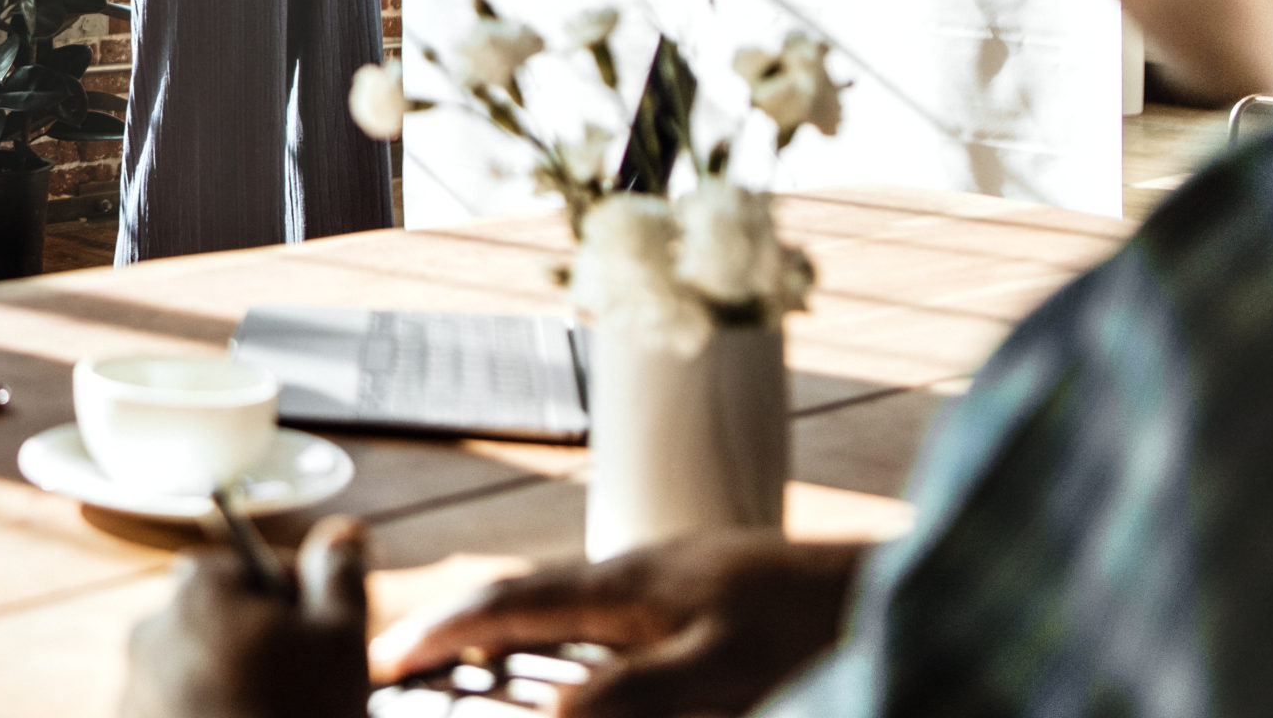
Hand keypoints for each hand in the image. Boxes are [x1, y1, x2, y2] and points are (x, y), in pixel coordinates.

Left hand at [122, 514, 372, 717]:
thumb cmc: (299, 717)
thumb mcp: (341, 641)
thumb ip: (339, 576)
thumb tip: (342, 530)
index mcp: (197, 589)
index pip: (250, 567)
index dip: (292, 600)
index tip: (320, 641)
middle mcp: (150, 630)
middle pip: (219, 621)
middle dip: (259, 647)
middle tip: (303, 692)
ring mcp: (131, 689)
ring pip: (197, 671)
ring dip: (231, 687)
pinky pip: (175, 712)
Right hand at [371, 529, 862, 717]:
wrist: (892, 583)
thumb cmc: (817, 624)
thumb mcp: (724, 673)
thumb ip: (632, 694)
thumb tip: (545, 717)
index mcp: (625, 583)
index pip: (505, 602)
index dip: (437, 632)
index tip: (379, 659)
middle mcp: (634, 569)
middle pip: (520, 590)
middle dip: (455, 623)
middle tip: (406, 662)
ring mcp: (665, 575)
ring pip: (560, 595)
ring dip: (506, 626)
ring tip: (468, 663)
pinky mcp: (697, 589)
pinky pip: (601, 608)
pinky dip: (561, 632)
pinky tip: (574, 660)